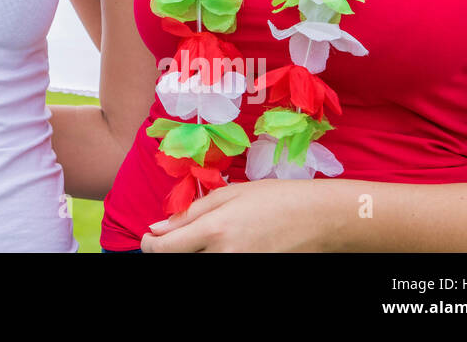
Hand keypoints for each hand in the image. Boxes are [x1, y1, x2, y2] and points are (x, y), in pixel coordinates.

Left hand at [138, 178, 342, 251]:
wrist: (318, 219)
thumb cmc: (273, 198)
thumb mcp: (229, 195)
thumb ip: (189, 213)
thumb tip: (157, 229)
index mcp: (215, 231)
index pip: (164, 250)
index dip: (149, 246)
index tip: (148, 239)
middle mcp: (224, 257)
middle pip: (180, 262)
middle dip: (173, 251)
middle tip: (178, 238)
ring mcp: (240, 269)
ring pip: (201, 266)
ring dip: (195, 254)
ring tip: (205, 240)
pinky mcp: (252, 272)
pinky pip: (221, 268)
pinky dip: (214, 258)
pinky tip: (222, 247)